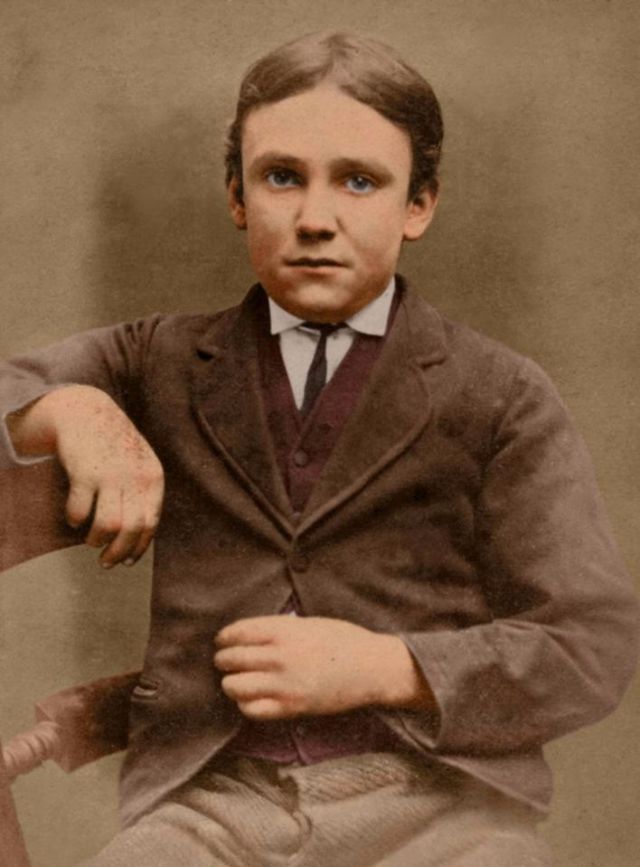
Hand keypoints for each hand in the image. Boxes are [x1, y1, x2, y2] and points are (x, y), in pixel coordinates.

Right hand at [8, 385, 163, 566]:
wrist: (87, 410)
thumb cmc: (114, 444)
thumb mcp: (139, 464)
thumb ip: (142, 495)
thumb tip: (139, 537)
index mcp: (153, 478)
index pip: (151, 524)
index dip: (138, 547)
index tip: (127, 561)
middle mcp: (136, 477)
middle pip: (132, 529)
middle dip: (118, 553)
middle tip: (106, 562)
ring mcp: (111, 475)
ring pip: (109, 526)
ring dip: (97, 540)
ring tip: (91, 540)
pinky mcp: (85, 473)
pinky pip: (80, 511)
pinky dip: (76, 520)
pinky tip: (74, 518)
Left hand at [214, 615, 434, 719]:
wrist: (372, 667)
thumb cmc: (343, 640)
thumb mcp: (308, 623)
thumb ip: (277, 629)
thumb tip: (247, 635)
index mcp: (283, 630)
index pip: (236, 633)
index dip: (224, 638)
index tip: (222, 641)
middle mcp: (279, 656)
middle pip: (230, 659)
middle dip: (223, 660)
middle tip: (226, 662)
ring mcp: (284, 684)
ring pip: (234, 686)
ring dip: (231, 683)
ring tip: (238, 680)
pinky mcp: (291, 708)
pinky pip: (251, 710)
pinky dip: (246, 704)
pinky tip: (253, 698)